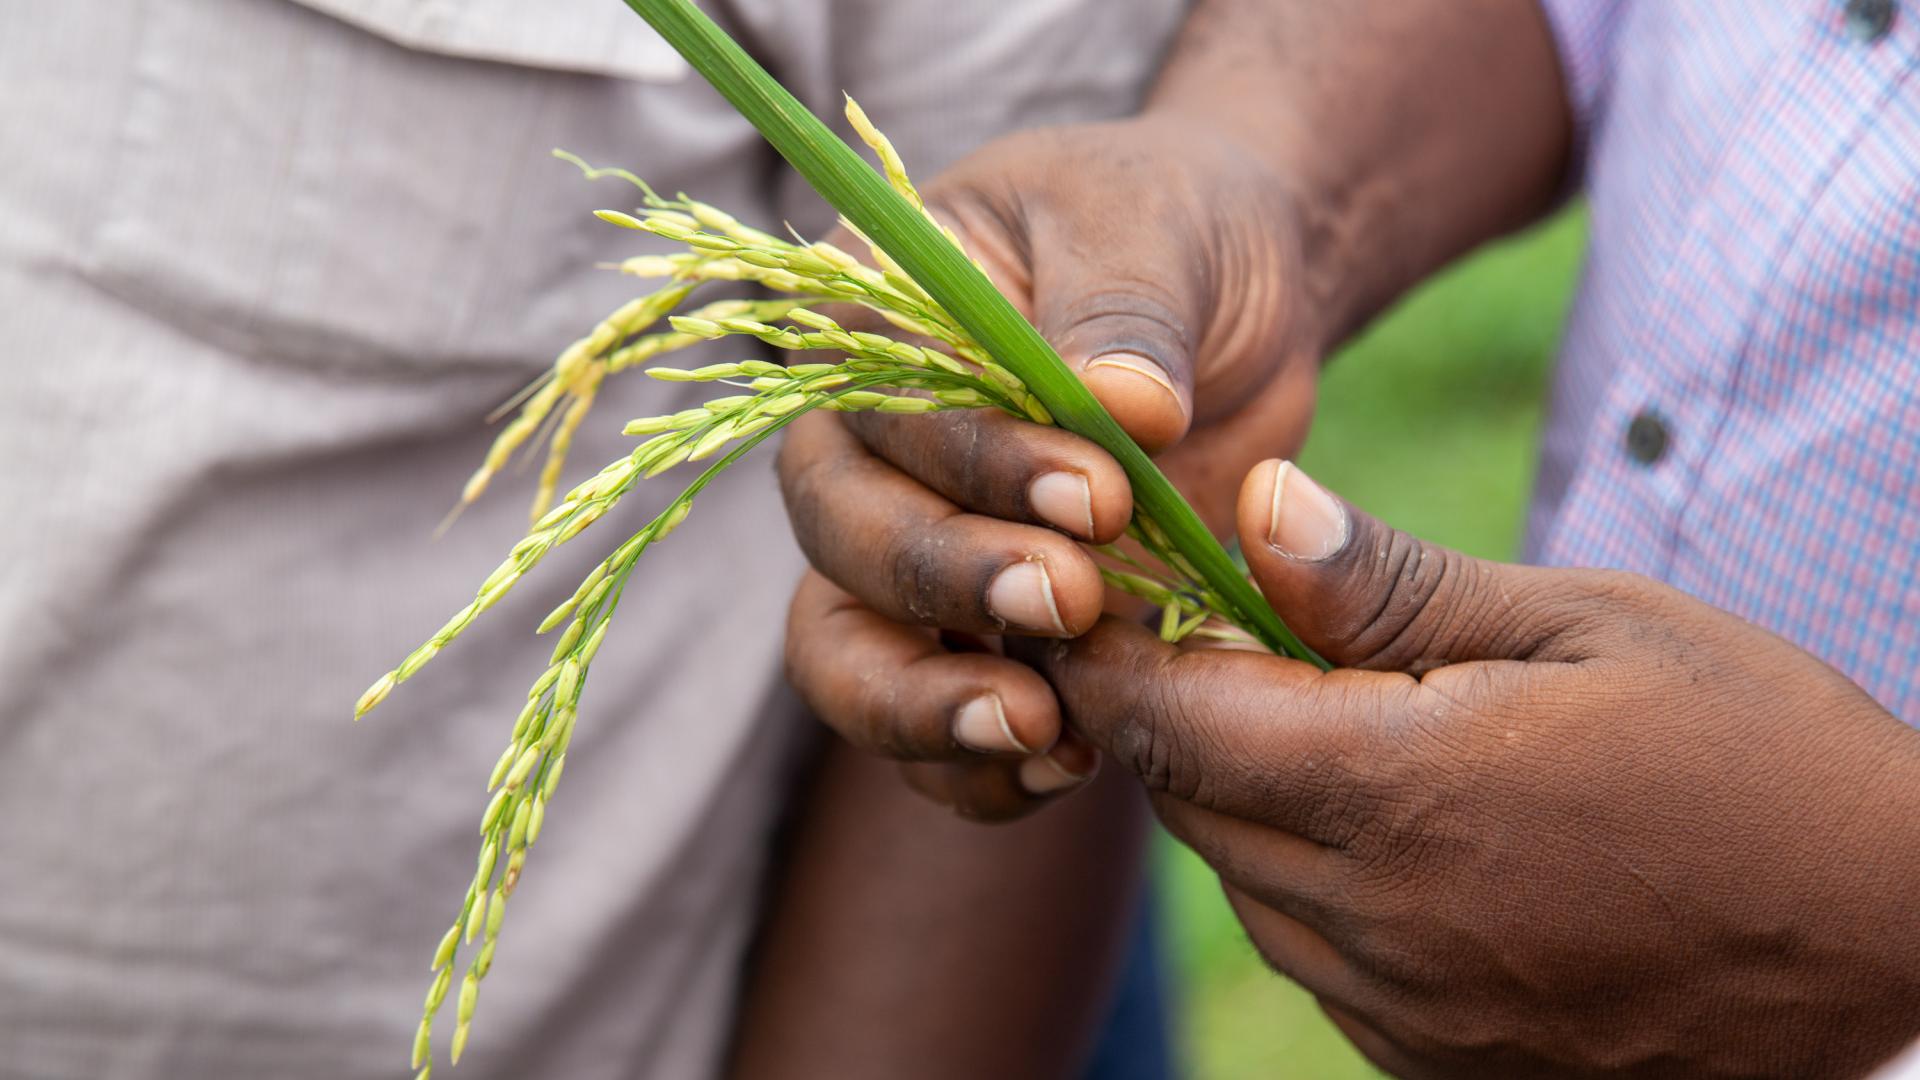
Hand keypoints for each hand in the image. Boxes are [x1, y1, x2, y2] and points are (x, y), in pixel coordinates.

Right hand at [779, 117, 1322, 818]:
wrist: (1232, 308)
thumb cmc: (1175, 237)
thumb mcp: (1156, 230)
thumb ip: (1126, 309)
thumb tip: (1122, 405)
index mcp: (872, 323)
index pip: (884, 412)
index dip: (977, 467)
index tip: (1102, 497)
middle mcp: (863, 448)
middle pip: (842, 543)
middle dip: (950, 585)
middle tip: (1074, 601)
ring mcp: (907, 553)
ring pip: (849, 656)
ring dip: (928, 708)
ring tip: (1044, 736)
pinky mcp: (971, 636)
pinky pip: (926, 727)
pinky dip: (976, 767)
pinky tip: (1070, 767)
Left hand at [1023, 459, 1919, 1077]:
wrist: (1894, 941)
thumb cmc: (1756, 750)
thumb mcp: (1586, 624)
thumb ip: (1392, 583)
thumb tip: (1256, 507)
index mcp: (1402, 792)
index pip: (1175, 724)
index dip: (1112, 658)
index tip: (1093, 603)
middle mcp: (1381, 922)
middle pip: (1192, 806)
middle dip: (1176, 717)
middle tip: (1204, 637)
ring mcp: (1407, 1011)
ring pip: (1247, 889)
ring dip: (1244, 802)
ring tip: (1313, 721)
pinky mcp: (1440, 1063)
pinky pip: (1316, 963)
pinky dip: (1311, 887)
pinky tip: (1387, 828)